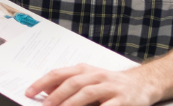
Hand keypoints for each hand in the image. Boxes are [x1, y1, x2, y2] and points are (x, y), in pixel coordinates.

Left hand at [25, 65, 160, 105]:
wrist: (143, 84)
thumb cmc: (111, 84)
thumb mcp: (90, 79)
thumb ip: (69, 83)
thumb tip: (45, 90)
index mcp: (86, 70)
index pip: (60, 74)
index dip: (43, 82)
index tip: (29, 92)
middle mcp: (98, 76)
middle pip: (73, 83)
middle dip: (56, 95)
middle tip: (44, 105)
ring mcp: (111, 88)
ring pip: (87, 93)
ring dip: (71, 103)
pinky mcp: (123, 101)